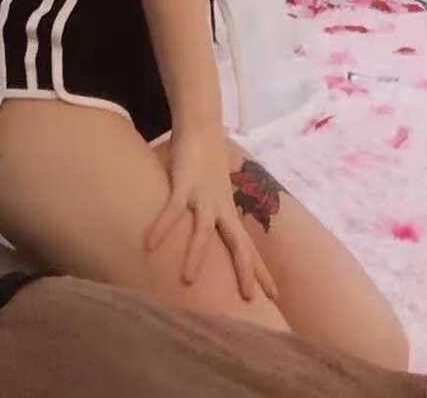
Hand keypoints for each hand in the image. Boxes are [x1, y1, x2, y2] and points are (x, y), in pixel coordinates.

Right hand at [145, 125, 279, 304]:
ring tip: (187, 281)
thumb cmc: (205, 162)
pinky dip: (161, 226)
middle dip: (245, 271)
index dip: (262, 271)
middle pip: (238, 244)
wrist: (202, 126)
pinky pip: (172, 209)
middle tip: (249, 300)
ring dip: (196, 256)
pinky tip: (149, 243)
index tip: (276, 296)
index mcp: (228, 212)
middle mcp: (220, 207)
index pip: (249, 247)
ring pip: (203, 231)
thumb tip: (200, 235)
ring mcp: (203, 196)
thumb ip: (209, 214)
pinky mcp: (184, 183)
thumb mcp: (212, 193)